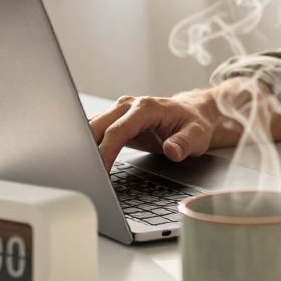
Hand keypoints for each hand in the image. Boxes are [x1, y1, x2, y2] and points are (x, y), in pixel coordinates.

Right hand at [87, 93, 219, 171]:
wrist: (192, 113)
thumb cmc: (193, 124)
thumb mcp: (197, 136)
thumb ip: (184, 143)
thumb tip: (171, 150)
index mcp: (146, 108)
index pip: (117, 131)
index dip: (105, 151)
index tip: (98, 171)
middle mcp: (128, 105)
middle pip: (96, 127)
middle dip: (86, 150)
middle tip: (85, 176)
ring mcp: (119, 111)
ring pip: (91, 128)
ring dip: (84, 148)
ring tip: (82, 172)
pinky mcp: (115, 120)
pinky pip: (95, 131)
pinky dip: (88, 146)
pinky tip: (87, 163)